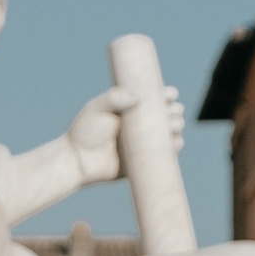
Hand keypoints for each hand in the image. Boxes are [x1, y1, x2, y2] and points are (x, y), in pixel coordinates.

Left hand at [67, 82, 184, 187]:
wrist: (78, 161)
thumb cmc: (84, 132)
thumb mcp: (96, 109)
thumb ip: (114, 99)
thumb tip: (138, 96)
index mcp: (132, 107)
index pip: (155, 97)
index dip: (166, 94)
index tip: (169, 95)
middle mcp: (141, 123)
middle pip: (168, 113)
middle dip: (174, 110)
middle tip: (169, 112)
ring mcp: (145, 141)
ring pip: (171, 131)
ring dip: (176, 126)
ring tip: (171, 125)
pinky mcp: (146, 159)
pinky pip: (167, 153)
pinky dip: (174, 146)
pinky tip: (174, 141)